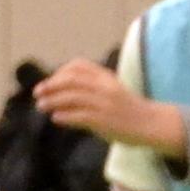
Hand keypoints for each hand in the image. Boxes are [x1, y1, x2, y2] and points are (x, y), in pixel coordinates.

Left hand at [32, 60, 182, 156]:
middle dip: (51, 85)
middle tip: (38, 93)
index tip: (50, 83)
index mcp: (106, 77)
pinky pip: (80, 115)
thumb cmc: (128, 110)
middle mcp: (105, 87)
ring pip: (72, 97)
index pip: (79, 66)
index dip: (60, 73)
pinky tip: (55, 118)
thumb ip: (90, 89)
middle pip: (71, 80)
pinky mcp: (105, 120)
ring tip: (41, 106)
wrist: (151, 124)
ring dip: (53, 101)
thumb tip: (61, 95)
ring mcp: (105, 103)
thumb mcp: (111, 91)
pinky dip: (65, 116)